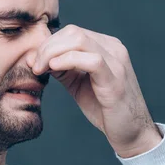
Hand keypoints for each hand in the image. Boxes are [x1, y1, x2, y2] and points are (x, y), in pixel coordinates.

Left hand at [32, 24, 162, 156]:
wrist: (131, 132)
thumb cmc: (105, 109)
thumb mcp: (78, 84)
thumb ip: (62, 70)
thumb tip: (37, 59)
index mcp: (106, 47)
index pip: (72, 32)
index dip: (48, 43)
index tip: (33, 62)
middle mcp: (114, 49)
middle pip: (73, 32)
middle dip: (47, 47)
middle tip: (34, 66)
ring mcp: (117, 62)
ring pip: (80, 40)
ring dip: (53, 53)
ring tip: (40, 69)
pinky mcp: (115, 79)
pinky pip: (91, 60)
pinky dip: (68, 60)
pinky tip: (54, 69)